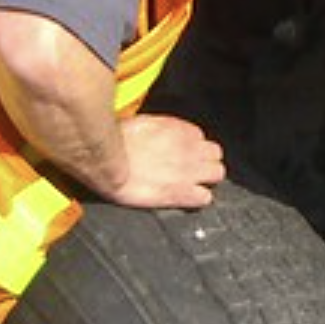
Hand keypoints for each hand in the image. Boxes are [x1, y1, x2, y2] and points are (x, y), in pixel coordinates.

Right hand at [103, 112, 225, 209]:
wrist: (106, 164)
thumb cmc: (115, 142)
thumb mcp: (141, 124)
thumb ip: (160, 129)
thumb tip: (160, 133)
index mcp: (179, 130)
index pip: (200, 138)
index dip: (191, 148)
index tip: (181, 153)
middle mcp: (190, 149)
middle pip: (216, 155)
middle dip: (205, 162)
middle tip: (191, 170)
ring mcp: (189, 172)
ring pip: (218, 174)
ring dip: (206, 179)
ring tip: (191, 185)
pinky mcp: (182, 193)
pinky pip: (205, 198)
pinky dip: (197, 199)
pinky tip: (185, 199)